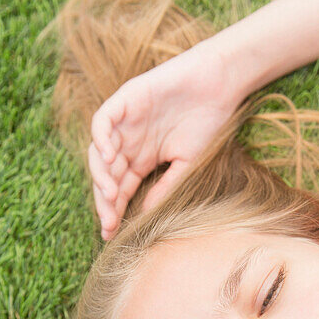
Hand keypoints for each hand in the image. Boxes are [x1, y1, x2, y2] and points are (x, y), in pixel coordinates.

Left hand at [89, 42, 242, 239]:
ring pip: (98, 152)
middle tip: (108, 223)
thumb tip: (144, 215)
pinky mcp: (126, 99)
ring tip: (110, 195)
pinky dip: (100, 138)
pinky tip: (108, 157)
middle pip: (106, 176)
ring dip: (101, 175)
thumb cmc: (207, 122)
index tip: (112, 234)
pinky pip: (102, 121)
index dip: (113, 211)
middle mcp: (128, 142)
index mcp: (140, 159)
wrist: (219, 84)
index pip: (119, 189)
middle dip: (104, 201)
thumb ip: (165, 187)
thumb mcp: (187, 164)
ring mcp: (124, 122)